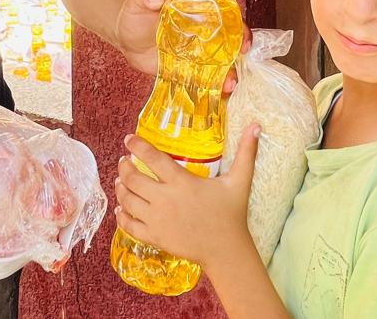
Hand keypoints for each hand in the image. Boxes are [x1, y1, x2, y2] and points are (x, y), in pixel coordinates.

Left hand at [112, 124, 261, 267]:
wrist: (225, 250)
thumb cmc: (231, 214)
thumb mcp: (240, 181)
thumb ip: (246, 152)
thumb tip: (256, 125)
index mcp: (182, 182)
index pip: (152, 157)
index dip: (137, 145)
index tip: (128, 139)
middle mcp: (165, 199)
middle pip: (132, 178)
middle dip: (123, 166)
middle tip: (123, 161)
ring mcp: (156, 219)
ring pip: (127, 199)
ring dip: (120, 188)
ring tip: (120, 181)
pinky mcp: (154, 236)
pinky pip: (128, 224)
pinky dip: (121, 214)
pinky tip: (121, 207)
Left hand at [114, 0, 252, 94]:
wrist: (125, 37)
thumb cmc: (136, 13)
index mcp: (201, 14)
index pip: (228, 19)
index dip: (240, 28)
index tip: (243, 39)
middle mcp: (204, 35)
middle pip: (230, 45)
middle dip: (238, 57)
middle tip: (237, 68)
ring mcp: (197, 56)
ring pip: (220, 66)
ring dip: (228, 76)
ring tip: (227, 86)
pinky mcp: (187, 72)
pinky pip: (204, 81)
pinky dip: (212, 90)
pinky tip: (217, 98)